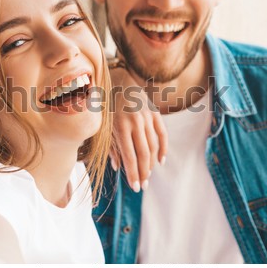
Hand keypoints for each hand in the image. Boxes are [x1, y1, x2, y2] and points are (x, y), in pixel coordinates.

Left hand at [110, 68, 167, 192]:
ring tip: (148, 174)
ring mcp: (147, 117)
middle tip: (144, 186)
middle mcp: (135, 122)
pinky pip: (162, 134)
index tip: (136, 187)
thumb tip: (118, 168)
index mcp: (120, 126)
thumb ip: (111, 147)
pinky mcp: (154, 113)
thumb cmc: (106, 106)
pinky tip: (161, 160)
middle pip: (143, 154)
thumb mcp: (104, 126)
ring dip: (152, 163)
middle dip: (144, 172)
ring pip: (154, 146)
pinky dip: (163, 148)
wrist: (118, 80)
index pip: (130, 157)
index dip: (133, 174)